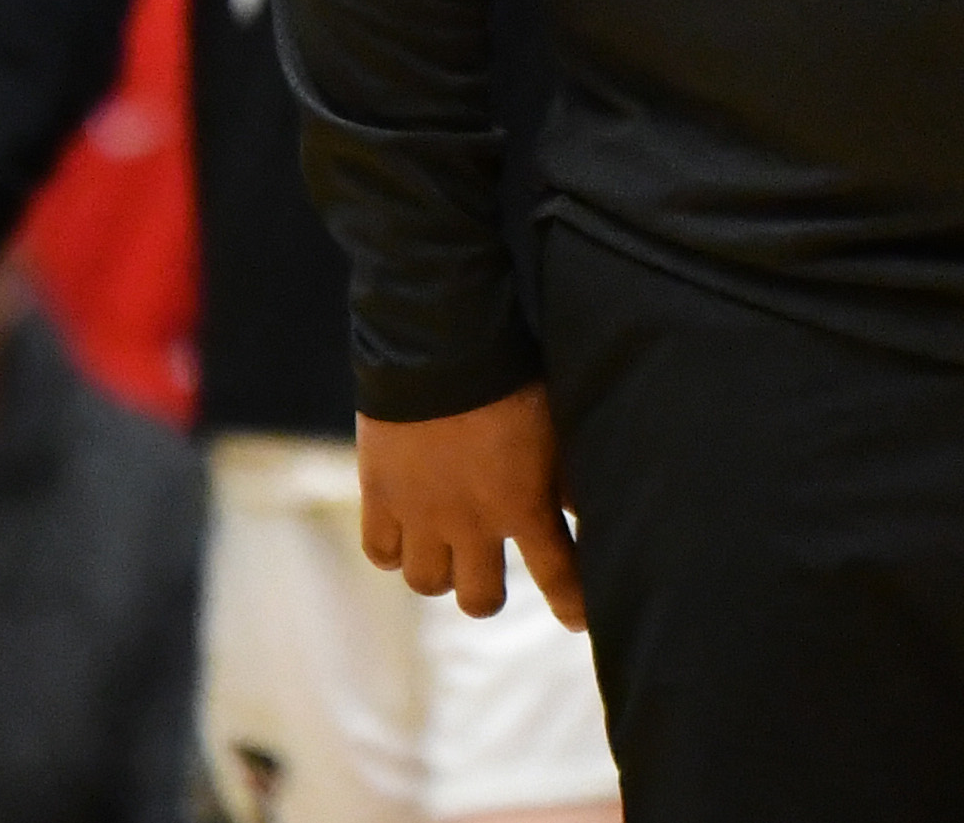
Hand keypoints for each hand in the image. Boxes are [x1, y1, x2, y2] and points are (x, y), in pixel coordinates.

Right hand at [358, 383, 584, 628]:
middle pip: (479, 600)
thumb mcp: (556, 425)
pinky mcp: (379, 495)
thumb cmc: (512, 374)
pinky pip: (381, 552)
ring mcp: (421, 513)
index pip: (557, 575)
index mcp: (523, 504)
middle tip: (488, 571)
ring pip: (426, 583)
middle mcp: (471, 522)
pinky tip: (405, 531)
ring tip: (445, 546)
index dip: (571, 604)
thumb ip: (569, 477)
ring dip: (439, 571)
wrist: (440, 341)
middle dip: (487, 592)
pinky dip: (393, 549)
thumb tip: (584, 511)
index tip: (579, 621)